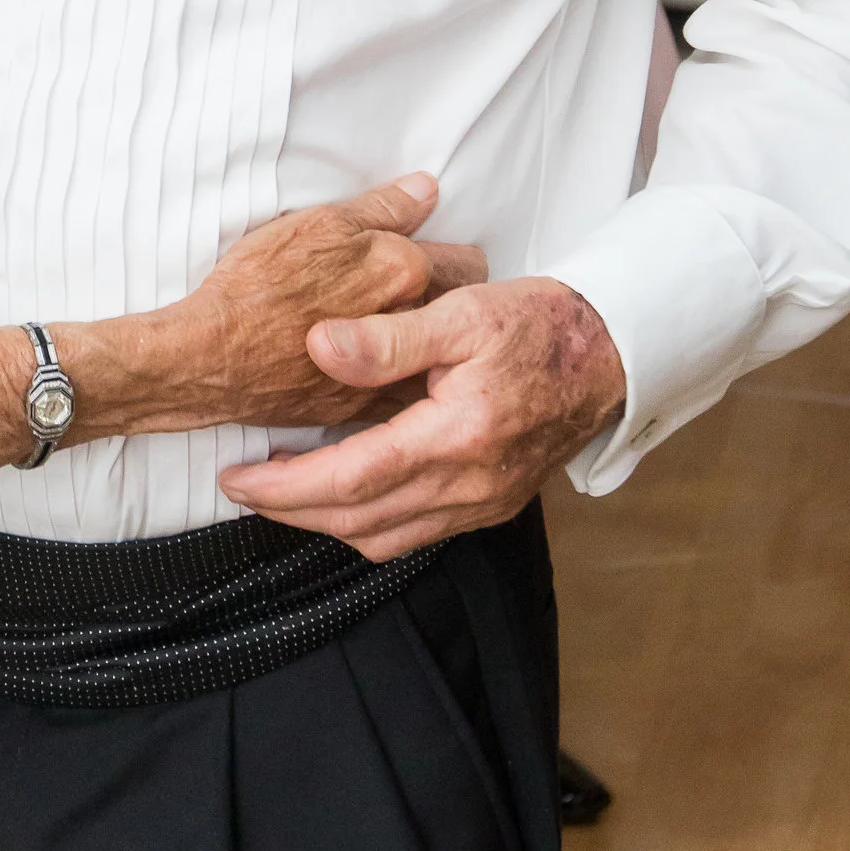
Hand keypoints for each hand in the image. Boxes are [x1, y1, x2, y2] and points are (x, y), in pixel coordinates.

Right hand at [176, 173, 486, 434]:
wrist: (213, 356)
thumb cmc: (257, 283)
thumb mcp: (316, 223)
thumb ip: (381, 207)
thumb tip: (427, 189)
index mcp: (403, 269)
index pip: (467, 263)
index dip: (455, 259)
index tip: (443, 261)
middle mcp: (408, 323)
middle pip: (462, 313)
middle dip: (454, 301)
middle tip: (426, 295)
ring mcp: (391, 372)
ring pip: (442, 358)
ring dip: (434, 346)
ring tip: (408, 336)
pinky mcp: (366, 409)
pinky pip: (408, 398)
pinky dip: (404, 383)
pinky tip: (386, 373)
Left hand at [220, 274, 624, 557]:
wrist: (611, 354)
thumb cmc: (538, 324)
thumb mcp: (463, 311)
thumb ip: (389, 335)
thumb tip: (318, 345)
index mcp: (458, 436)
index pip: (352, 478)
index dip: (285, 486)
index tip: (237, 476)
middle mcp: (471, 484)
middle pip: (359, 521)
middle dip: (291, 511)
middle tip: (242, 487)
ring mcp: (484, 503)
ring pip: (386, 539)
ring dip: (326, 523)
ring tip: (282, 491)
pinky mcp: (492, 506)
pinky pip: (416, 535)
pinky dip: (368, 523)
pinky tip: (345, 495)